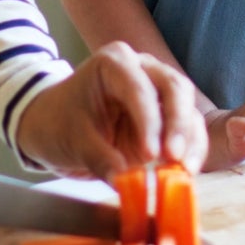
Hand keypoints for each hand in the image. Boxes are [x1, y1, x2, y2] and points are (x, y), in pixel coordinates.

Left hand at [16, 42, 207, 179]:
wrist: (53, 124)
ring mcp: (158, 90)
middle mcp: (143, 69)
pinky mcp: (167, 115)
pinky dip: (192, 149)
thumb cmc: (58, 122)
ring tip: (185, 170)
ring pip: (188, 107)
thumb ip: (98, 158)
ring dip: (191, 140)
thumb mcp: (71, 140)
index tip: (150, 155)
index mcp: (115, 63)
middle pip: (175, 89)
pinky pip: (188, 128)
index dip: (149, 123)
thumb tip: (125, 181)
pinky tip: (187, 170)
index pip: (140, 89)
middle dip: (179, 125)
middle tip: (175, 157)